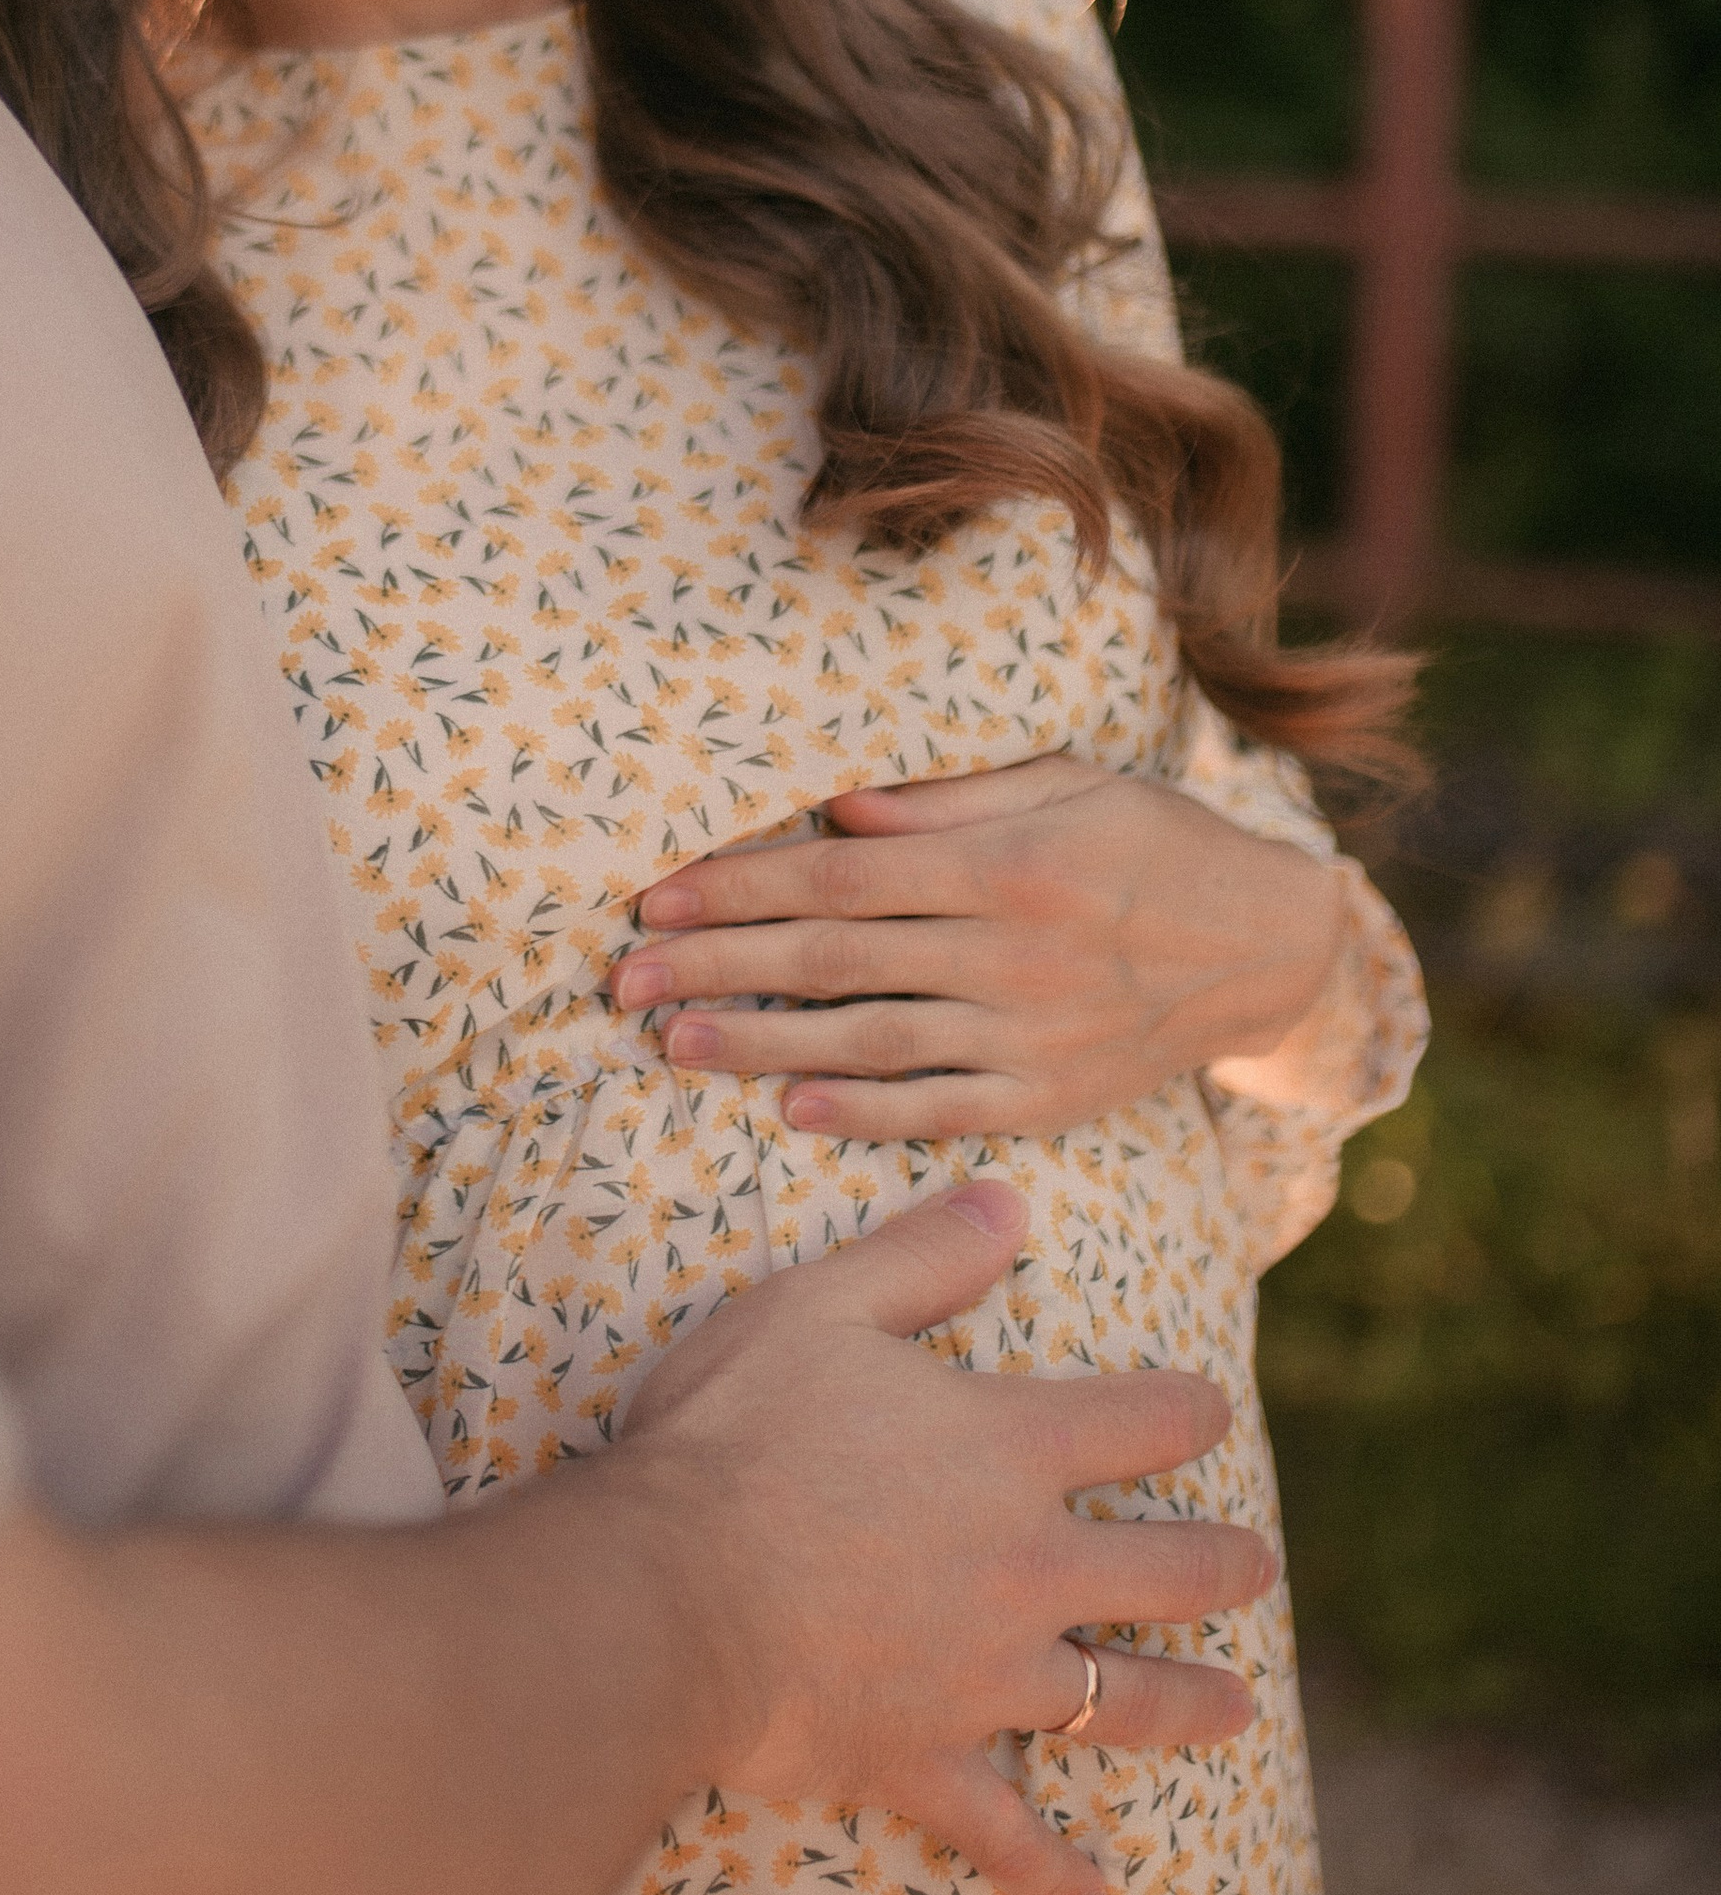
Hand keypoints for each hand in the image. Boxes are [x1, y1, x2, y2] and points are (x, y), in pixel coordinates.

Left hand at [614, 753, 1348, 1142]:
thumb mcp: (1067, 782)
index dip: (740, 886)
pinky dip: (863, 1111)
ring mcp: (1031, 1033)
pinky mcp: (1049, 1098)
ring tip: (672, 1042)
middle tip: (624, 978)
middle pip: (835, 956)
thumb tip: (838, 803)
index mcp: (1007, 861)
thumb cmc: (1150, 841)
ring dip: (762, 1045)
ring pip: (871, 1040)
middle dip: (719, 966)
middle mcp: (1013, 950)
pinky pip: (939, 1109)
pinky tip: (789, 1108)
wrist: (1269, 947)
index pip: (842, 873)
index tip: (656, 896)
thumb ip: (951, 798)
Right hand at [614, 1178, 1269, 1894]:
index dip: (1185, 1411)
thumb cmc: (732, 1436)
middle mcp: (1029, 1568)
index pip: (1144, 1422)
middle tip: (1255, 1567)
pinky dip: (1049, 1871)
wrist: (664, 1596)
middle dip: (1223, 1566)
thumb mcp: (818, 1305)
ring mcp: (985, 1676)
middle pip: (1170, 1572)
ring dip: (1188, 1705)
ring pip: (1122, 1703)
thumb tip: (1011, 1199)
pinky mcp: (926, 1760)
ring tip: (1241, 1710)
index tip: (1207, 1413)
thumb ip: (923, 1254)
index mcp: (1011, 1448)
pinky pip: (1005, 1832)